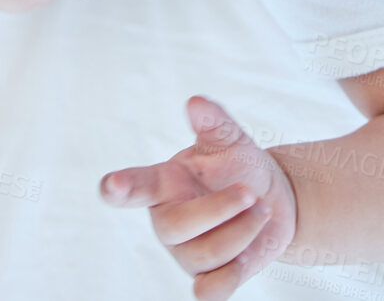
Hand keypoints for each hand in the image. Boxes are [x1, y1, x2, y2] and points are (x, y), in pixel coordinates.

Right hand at [101, 96, 296, 297]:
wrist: (273, 200)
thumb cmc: (239, 165)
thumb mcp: (229, 139)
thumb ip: (212, 121)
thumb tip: (195, 101)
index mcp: (166, 183)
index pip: (138, 186)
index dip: (122, 187)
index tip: (110, 185)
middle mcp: (169, 221)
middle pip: (178, 227)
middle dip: (220, 209)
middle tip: (251, 192)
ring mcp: (186, 253)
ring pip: (206, 256)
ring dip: (243, 232)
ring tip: (261, 210)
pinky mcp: (209, 279)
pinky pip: (211, 290)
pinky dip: (232, 275)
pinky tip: (247, 254)